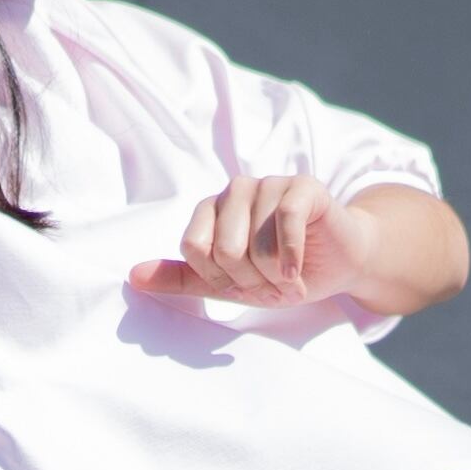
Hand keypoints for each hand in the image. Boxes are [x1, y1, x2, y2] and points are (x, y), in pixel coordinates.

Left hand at [128, 175, 366, 311]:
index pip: (194, 248)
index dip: (219, 278)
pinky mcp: (303, 186)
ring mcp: (270, 184)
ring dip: (275, 277)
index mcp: (211, 210)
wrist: (338, 266)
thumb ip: (182, 279)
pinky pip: (285, 222)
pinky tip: (298, 273)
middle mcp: (237, 190)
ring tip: (289, 279)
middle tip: (272, 284)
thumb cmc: (280, 272)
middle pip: (223, 250)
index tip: (243, 285)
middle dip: (251, 281)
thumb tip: (133, 276)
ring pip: (256, 244)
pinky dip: (291, 259)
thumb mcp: (227, 284)